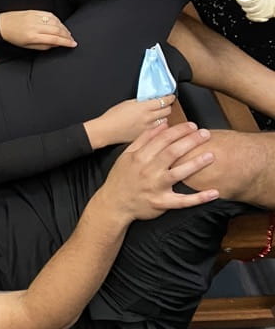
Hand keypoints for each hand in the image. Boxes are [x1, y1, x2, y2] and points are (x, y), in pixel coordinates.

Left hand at [0, 10, 76, 49]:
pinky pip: (50, 14)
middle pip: (57, 29)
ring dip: (64, 27)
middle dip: (67, 35)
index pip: (54, 39)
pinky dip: (57, 19)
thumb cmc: (14, 37)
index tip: (73, 44)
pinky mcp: (34, 11)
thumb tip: (57, 44)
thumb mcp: (28, 46)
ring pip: (55, 21)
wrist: (2, 24)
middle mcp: (35, 26)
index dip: (66, 42)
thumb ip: (44, 46)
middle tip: (72, 39)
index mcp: (33, 36)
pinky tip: (60, 24)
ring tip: (67, 33)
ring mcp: (35, 17)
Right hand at [87, 95, 175, 148]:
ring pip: (165, 121)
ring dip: (163, 117)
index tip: (171, 96)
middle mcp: (149, 118)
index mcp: (143, 107)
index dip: (169, 98)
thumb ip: (140, 101)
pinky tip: (152, 124)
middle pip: (167, 111)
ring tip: (159, 115)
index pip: (163, 101)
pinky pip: (158, 129)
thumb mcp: (127, 103)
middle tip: (166, 104)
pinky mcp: (147, 135)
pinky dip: (158, 125)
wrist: (107, 130)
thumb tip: (149, 99)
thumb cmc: (113, 116)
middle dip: (168, 106)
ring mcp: (149, 128)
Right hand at [101, 122, 217, 221]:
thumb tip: (162, 125)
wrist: (114, 203)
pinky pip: (183, 201)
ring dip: (195, 164)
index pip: (161, 139)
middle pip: (171, 152)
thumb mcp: (127, 155)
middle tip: (206, 134)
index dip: (178, 131)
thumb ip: (144, 139)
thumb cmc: (121, 177)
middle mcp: (148, 170)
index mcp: (139, 157)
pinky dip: (199, 198)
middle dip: (190, 141)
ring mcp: (155, 187)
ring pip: (178, 174)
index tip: (192, 125)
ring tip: (211, 155)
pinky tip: (214, 192)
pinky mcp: (162, 203)